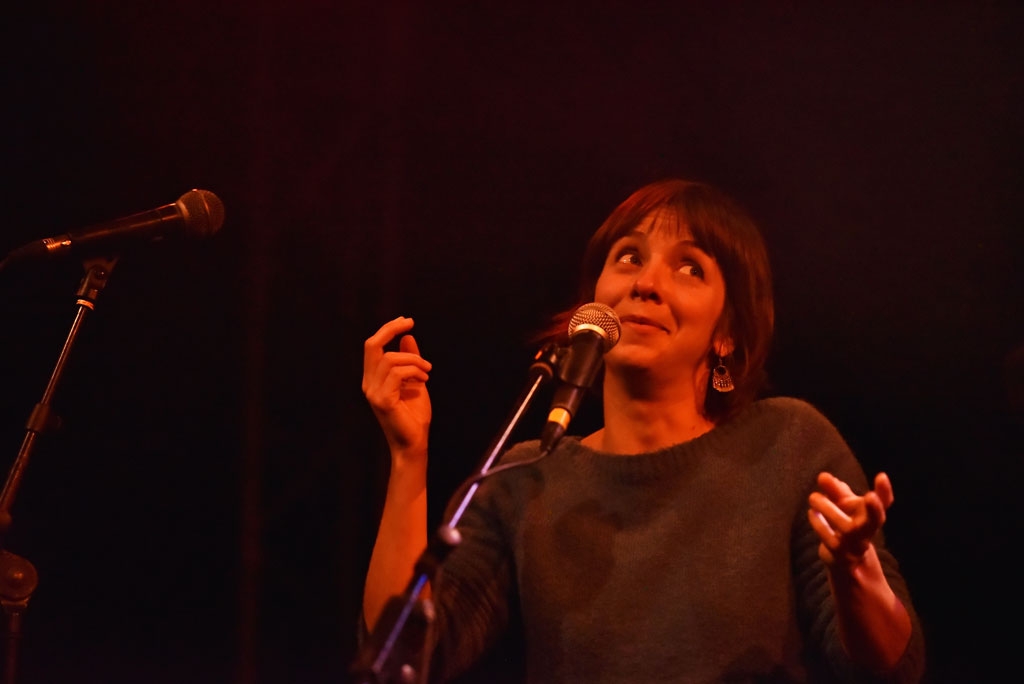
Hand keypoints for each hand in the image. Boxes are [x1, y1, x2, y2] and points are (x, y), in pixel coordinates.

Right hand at [362, 316, 432, 454]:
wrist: (415, 442)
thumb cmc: (414, 416)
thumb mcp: (414, 380)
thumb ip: (409, 360)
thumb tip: (407, 336)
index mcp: (373, 378)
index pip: (373, 346)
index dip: (387, 329)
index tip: (407, 321)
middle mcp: (368, 383)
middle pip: (372, 345)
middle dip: (390, 329)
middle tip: (410, 323)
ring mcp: (373, 392)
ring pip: (390, 358)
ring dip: (414, 360)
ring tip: (426, 371)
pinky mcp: (382, 400)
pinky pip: (397, 373)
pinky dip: (414, 371)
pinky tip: (424, 380)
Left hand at [807, 471, 893, 566]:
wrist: (846, 562)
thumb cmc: (846, 526)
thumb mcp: (843, 507)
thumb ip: (835, 491)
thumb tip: (823, 476)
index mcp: (871, 516)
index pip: (884, 503)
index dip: (885, 491)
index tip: (881, 476)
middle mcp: (867, 531)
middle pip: (876, 520)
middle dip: (875, 509)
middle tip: (870, 496)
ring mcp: (855, 545)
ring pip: (848, 529)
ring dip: (829, 510)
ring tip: (813, 496)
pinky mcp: (841, 556)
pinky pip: (830, 540)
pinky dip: (819, 525)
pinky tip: (812, 513)